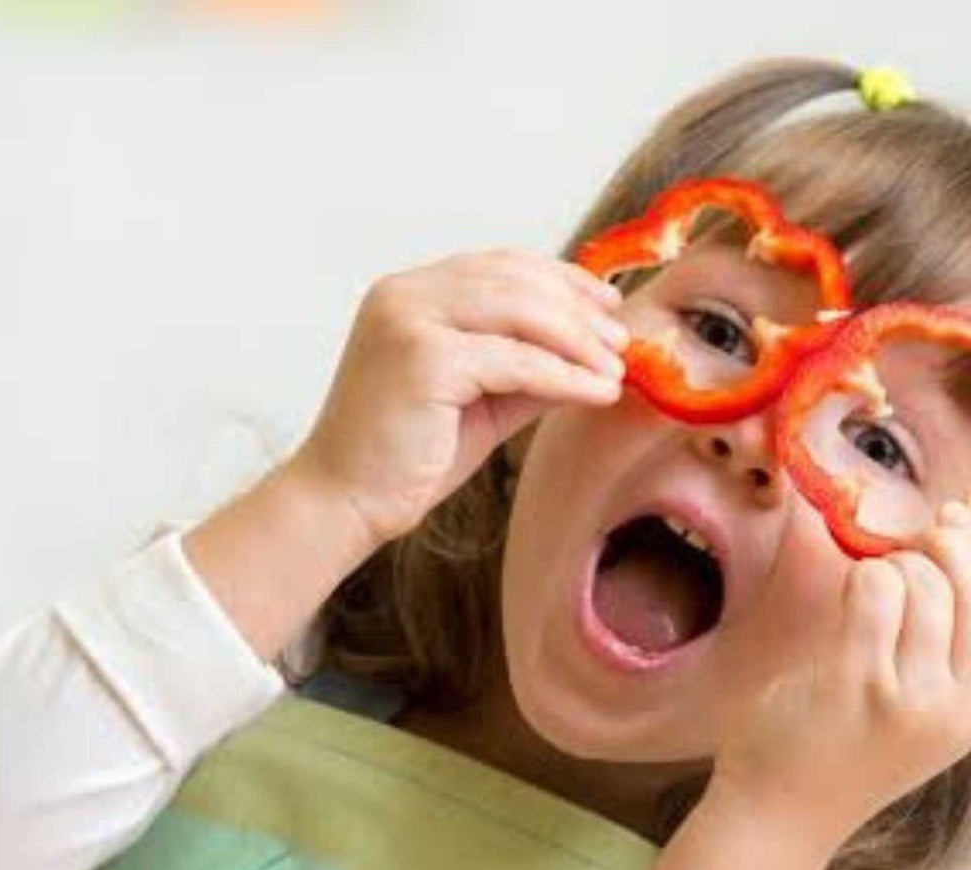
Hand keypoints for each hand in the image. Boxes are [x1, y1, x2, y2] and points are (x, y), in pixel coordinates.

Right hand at [290, 250, 628, 547]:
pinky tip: (597, 392)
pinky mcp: (423, 359)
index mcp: (411, 293)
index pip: (500, 265)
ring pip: (520, 310)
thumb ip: (528, 372)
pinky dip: (565, 376)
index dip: (561, 278)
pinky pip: (516, 360)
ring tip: (617, 367)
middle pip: (516, 280)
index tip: (607, 302)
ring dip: (579, 339)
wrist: (346, 502)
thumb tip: (593, 357)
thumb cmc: (408, 458)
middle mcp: (405, 293)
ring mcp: (410, 320)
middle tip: (623, 340)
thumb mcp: (482, 402)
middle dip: (579, 309)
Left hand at [710, 504, 970, 857]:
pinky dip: (856, 581)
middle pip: (968, 589)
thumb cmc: (838, 749)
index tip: (954, 521)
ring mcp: (908, 696)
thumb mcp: (915, 713)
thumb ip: (942, 648)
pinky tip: (838, 607)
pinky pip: (871, 589)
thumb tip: (953, 543)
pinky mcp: (858, 681)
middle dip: (939, 548)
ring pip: (918, 581)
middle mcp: (952, 708)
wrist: (780, 813)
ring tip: (859, 602)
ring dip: (885, 570)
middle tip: (903, 543)